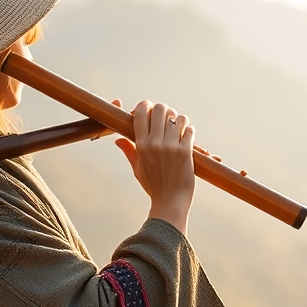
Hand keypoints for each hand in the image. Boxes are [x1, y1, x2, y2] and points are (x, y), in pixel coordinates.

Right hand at [112, 99, 195, 235]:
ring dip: (179, 119)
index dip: (145, 105)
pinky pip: (189, 130)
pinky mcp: (185, 151)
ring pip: (177, 117)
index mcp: (141, 145)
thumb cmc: (154, 186)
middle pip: (160, 110)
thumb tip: (118, 139)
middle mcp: (155, 143)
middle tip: (167, 116)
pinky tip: (187, 135)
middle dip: (164, 110)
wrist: (170, 201)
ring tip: (179, 125)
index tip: (149, 106)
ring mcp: (171, 147)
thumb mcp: (138, 168)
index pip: (141, 114)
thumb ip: (129, 151)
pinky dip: (189, 130)